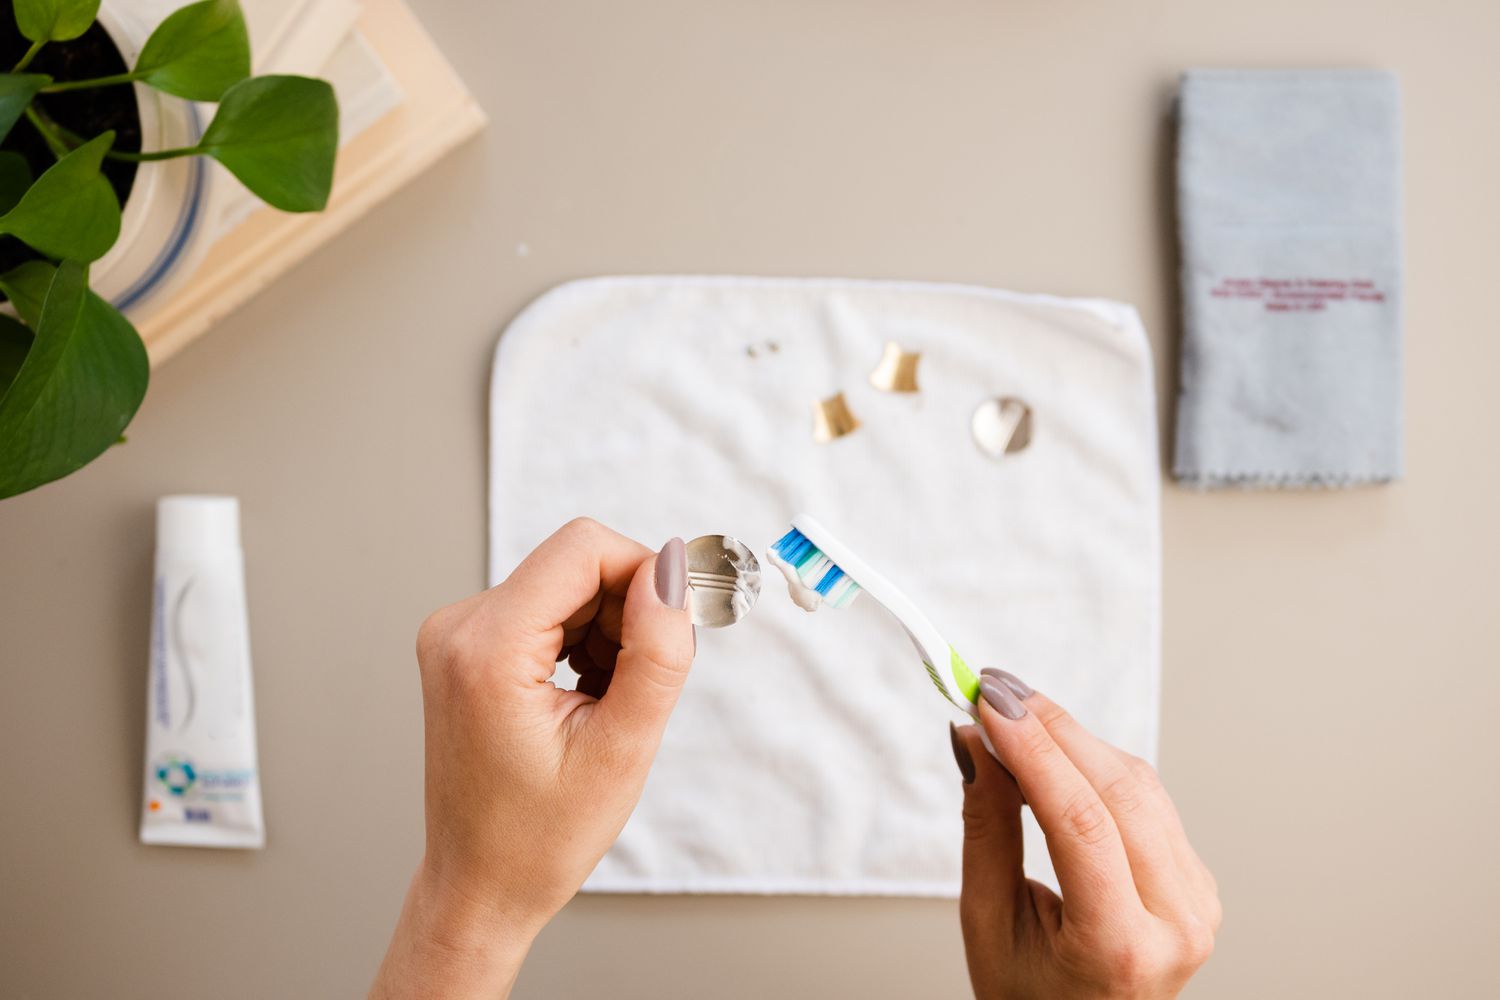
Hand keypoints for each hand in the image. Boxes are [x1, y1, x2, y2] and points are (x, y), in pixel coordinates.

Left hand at [371, 519, 693, 998]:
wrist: (479, 887)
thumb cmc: (540, 837)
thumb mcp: (623, 748)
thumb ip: (656, 651)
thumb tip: (674, 570)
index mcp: (487, 648)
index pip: (585, 549)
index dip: (646, 573)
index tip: (674, 629)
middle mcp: (459, 627)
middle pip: (576, 563)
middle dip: (629, 609)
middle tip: (643, 684)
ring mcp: (456, 634)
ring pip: (566, 584)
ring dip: (607, 629)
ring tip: (610, 701)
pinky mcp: (465, 645)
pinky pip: (544, 607)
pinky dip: (581, 640)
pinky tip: (586, 696)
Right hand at [952, 670, 1219, 998]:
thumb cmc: (1032, 997)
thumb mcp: (989, 924)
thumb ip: (987, 829)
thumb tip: (975, 742)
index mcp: (1121, 948)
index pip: (1080, 823)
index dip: (1032, 750)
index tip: (989, 702)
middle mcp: (1175, 923)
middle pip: (1117, 792)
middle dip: (1050, 728)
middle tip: (993, 689)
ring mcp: (1196, 901)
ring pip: (1136, 784)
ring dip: (1072, 738)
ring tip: (1011, 713)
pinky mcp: (1196, 879)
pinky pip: (1147, 799)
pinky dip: (1095, 764)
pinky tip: (1052, 750)